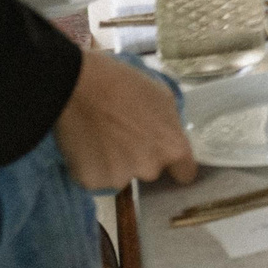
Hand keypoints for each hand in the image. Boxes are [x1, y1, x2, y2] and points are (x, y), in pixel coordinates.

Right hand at [54, 52, 195, 193]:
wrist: (81, 87)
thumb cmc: (126, 85)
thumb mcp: (163, 99)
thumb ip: (170, 127)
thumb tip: (167, 140)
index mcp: (172, 148)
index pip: (185, 173)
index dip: (177, 166)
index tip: (168, 160)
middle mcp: (150, 169)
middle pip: (151, 171)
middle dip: (142, 158)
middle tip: (125, 135)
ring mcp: (120, 178)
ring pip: (122, 175)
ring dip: (115, 164)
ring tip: (102, 137)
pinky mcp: (92, 182)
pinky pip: (97, 178)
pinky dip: (92, 167)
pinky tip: (87, 146)